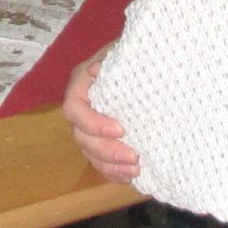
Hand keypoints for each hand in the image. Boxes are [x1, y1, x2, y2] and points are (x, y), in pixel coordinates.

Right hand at [63, 49, 140, 184]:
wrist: (152, 60)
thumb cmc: (139, 51)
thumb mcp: (126, 50)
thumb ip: (111, 60)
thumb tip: (95, 71)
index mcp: (83, 83)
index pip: (74, 109)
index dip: (93, 123)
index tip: (121, 130)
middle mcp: (84, 106)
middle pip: (82, 137)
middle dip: (107, 151)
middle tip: (134, 157)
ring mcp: (93, 125)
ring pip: (90, 153)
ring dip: (111, 166)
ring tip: (136, 170)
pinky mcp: (105, 138)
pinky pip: (101, 162)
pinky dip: (113, 173)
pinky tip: (131, 177)